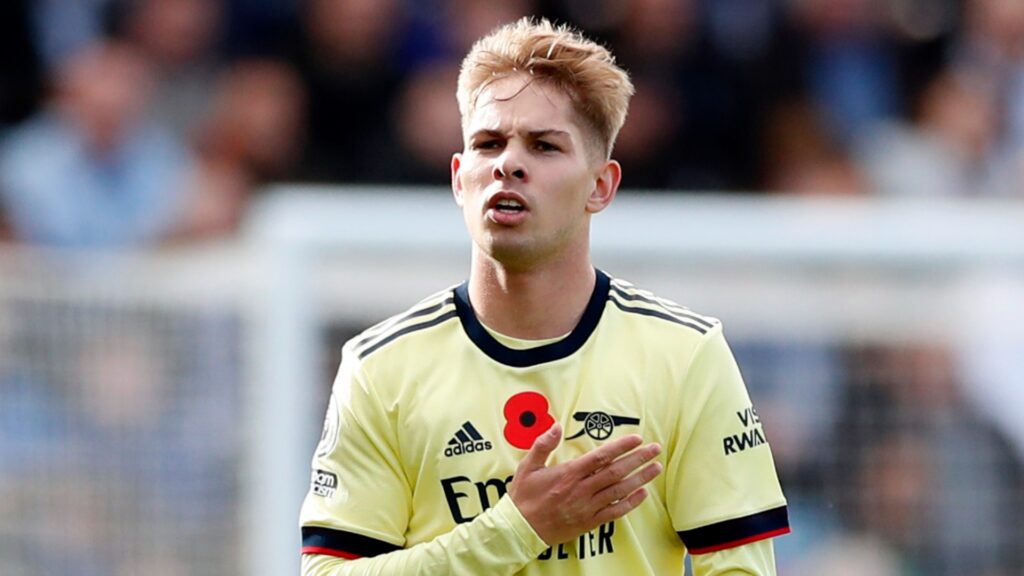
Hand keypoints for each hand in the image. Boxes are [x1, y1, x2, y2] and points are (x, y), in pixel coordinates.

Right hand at [507, 423, 662, 544]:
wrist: (520, 529)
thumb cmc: (524, 497)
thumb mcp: (527, 466)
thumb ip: (543, 444)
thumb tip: (556, 425)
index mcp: (569, 473)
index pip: (601, 456)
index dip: (621, 446)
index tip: (637, 438)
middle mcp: (581, 489)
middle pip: (616, 471)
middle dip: (638, 458)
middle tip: (655, 449)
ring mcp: (587, 507)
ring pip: (619, 490)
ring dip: (640, 478)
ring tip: (656, 467)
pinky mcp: (589, 522)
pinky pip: (615, 512)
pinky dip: (630, 503)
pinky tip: (643, 494)